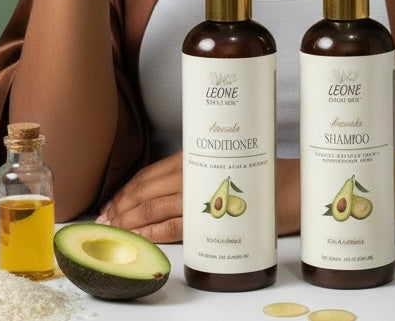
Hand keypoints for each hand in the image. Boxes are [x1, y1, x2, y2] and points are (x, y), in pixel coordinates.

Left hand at [97, 154, 300, 243]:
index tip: (110, 204)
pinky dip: (151, 233)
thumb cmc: (255, 175)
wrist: (290, 188)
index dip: (125, 190)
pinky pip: (174, 226)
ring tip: (114, 231)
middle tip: (104, 221)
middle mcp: (193, 171)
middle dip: (120, 208)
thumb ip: (192, 169)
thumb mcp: (218, 163)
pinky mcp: (211, 216)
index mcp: (193, 156)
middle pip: (146, 191)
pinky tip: (139, 239)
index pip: (148, 174)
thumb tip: (162, 188)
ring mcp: (201, 193)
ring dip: (129, 221)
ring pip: (154, 208)